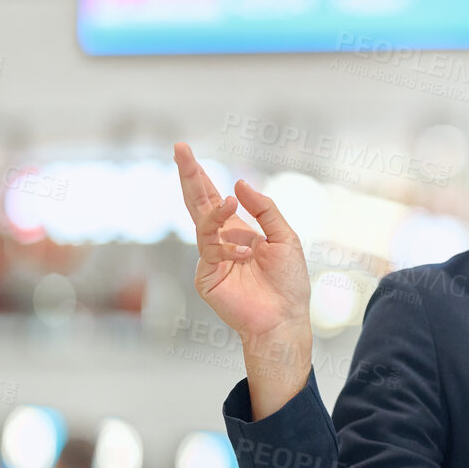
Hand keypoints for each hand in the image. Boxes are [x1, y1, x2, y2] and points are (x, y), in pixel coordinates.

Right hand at [174, 142, 311, 413]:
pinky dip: (226, 245)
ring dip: (215, 211)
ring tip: (228, 202)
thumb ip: (264, 210)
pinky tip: (244, 250)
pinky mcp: (206, 277)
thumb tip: (238, 183)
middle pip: (198, 203)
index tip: (184, 151)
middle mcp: (220, 241)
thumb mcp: (285, 238)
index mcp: (237, 231)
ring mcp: (210, 259)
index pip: (211, 198)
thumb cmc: (288, 282)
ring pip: (203, 224)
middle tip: (180, 150)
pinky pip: (210, 250)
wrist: (285, 318)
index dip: (198, 175)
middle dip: (189, 176)